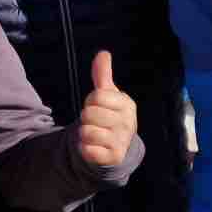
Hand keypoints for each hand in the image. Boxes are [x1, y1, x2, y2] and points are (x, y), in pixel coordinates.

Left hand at [72, 51, 137, 169]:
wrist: (115, 148)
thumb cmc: (109, 116)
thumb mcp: (107, 95)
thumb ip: (102, 75)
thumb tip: (103, 53)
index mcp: (127, 104)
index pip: (96, 96)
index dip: (90, 101)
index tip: (98, 107)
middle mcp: (128, 122)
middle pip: (89, 113)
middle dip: (86, 118)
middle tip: (96, 122)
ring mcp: (121, 141)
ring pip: (86, 131)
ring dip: (84, 134)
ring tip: (95, 134)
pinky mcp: (112, 157)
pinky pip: (87, 149)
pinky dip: (84, 148)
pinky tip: (93, 147)